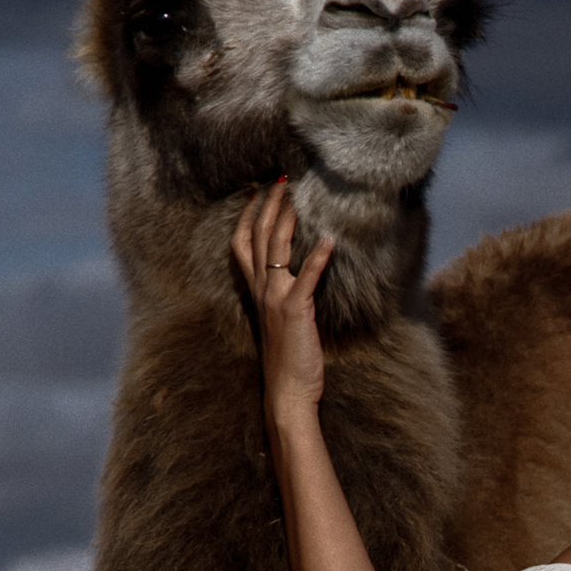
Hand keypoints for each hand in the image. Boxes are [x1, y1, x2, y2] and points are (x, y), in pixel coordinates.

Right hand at [229, 177, 333, 421]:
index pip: (242, 245)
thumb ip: (285, 297)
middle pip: (258, 237)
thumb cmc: (288, 360)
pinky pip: (306, 278)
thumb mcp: (282, 321)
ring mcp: (275, 299)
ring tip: (295, 195)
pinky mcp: (295, 310)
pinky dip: (317, 258)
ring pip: (274, 249)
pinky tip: (328, 240)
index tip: (257, 191)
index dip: (248, 216)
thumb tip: (297, 277)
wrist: (286, 392)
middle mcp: (261, 291)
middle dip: (268, 205)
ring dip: (285, 219)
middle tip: (280, 178)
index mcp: (255, 292)